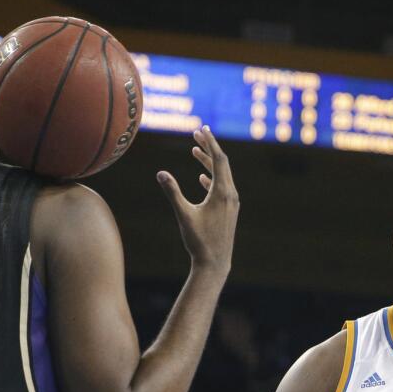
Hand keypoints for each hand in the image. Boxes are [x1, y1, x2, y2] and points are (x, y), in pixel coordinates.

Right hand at [156, 125, 239, 278]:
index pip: (219, 159)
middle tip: (198, 132)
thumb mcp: (184, 215)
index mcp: (222, 192)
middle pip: (222, 164)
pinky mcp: (229, 211)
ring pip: (222, 176)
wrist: (215, 263)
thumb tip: (160, 173)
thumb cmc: (199, 240)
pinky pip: (222, 188)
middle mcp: (230, 195)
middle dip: (209, 147)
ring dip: (209, 162)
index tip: (202, 128)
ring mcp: (231, 204)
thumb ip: (173, 192)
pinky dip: (212, 179)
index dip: (210, 142)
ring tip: (195, 150)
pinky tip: (203, 178)